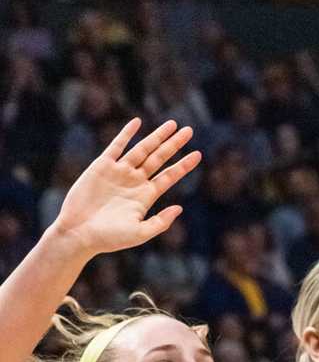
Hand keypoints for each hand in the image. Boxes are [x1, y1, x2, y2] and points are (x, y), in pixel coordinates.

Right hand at [52, 119, 201, 258]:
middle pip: (159, 158)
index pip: (169, 176)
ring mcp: (119, 172)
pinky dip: (126, 134)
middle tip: (189, 130)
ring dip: (156, 136)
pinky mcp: (101, 167)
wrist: (77, 233)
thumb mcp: (139, 233)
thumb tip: (179, 208)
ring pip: (142, 149)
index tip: (198, 154)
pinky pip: (116, 146)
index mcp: (146, 196)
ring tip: (172, 124)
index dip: (183, 165)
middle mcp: (135, 181)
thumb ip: (160, 222)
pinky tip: (137, 122)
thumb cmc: (108, 238)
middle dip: (174, 144)